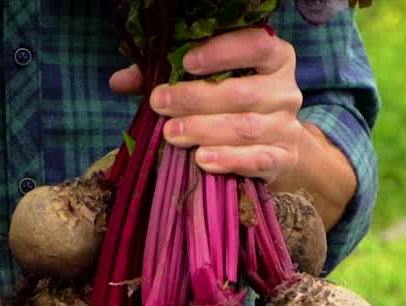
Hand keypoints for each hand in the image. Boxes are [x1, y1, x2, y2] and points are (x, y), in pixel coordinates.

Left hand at [109, 28, 304, 182]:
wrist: (275, 148)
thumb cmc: (232, 107)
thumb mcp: (206, 84)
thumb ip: (167, 77)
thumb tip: (119, 81)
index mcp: (272, 58)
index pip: (256, 45)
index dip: (222, 52)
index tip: (187, 62)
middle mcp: (285, 89)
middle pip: (242, 92)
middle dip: (196, 98)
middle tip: (161, 104)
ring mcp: (285, 126)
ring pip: (245, 127)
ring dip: (204, 130)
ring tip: (171, 134)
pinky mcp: (282, 159)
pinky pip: (257, 159)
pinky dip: (228, 160)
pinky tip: (201, 159)